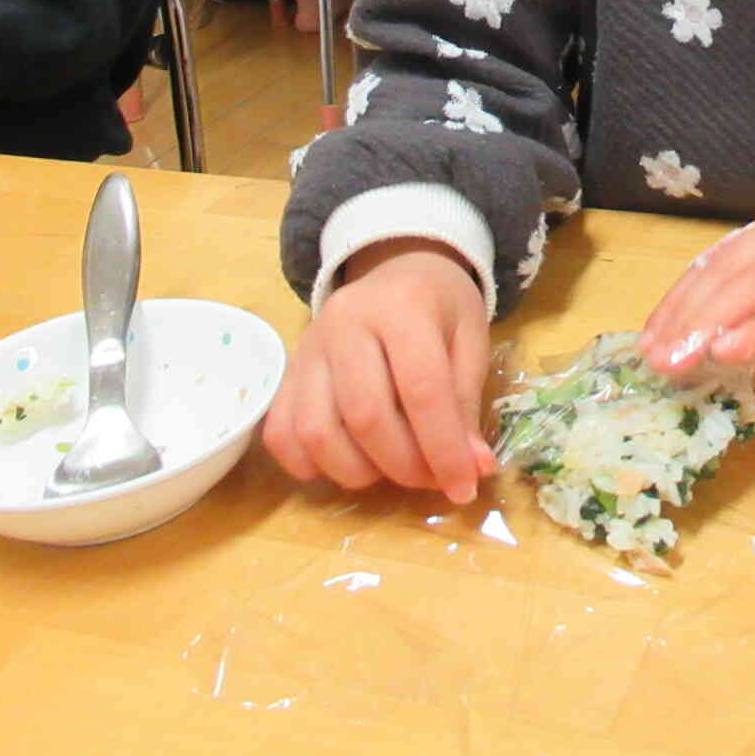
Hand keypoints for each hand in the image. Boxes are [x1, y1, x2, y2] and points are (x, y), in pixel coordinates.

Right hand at [261, 240, 496, 503]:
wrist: (395, 267)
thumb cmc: (439, 307)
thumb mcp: (470, 341)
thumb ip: (467, 404)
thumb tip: (473, 469)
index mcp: (403, 307)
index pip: (422, 390)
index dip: (445, 449)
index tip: (464, 488)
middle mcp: (346, 323)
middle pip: (366, 416)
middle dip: (404, 465)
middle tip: (431, 480)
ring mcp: (307, 348)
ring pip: (317, 432)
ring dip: (358, 471)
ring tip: (392, 469)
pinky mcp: (285, 373)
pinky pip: (281, 434)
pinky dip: (310, 465)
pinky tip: (348, 461)